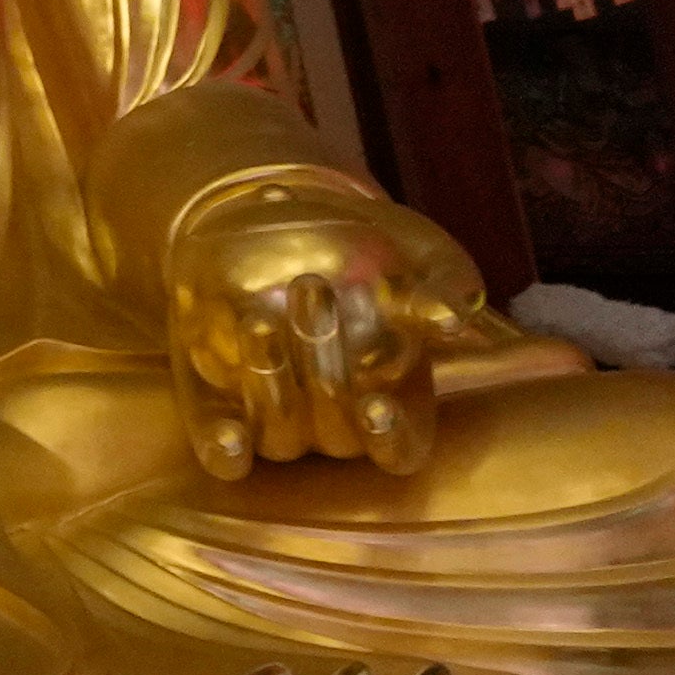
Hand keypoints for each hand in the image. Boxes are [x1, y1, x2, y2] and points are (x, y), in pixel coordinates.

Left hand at [168, 179, 467, 481]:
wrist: (278, 221)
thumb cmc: (371, 246)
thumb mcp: (418, 252)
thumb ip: (443, 283)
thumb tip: (452, 317)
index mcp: (398, 402)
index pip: (401, 448)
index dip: (391, 436)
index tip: (378, 404)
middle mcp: (337, 424)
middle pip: (337, 433)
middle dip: (325, 378)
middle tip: (314, 299)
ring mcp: (279, 421)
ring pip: (280, 435)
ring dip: (271, 389)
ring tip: (259, 322)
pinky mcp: (222, 410)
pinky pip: (223, 453)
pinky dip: (225, 448)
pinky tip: (225, 435)